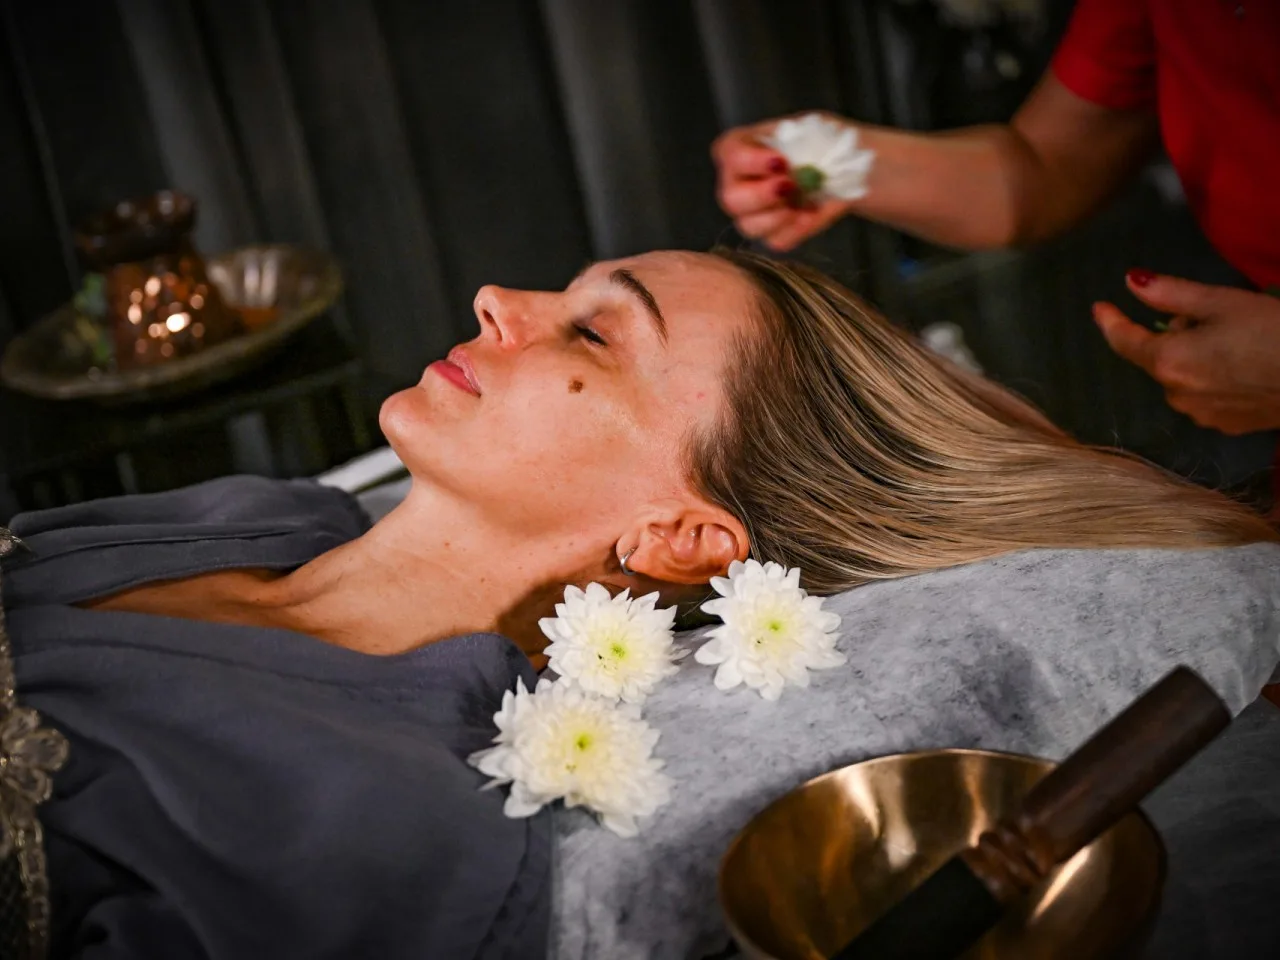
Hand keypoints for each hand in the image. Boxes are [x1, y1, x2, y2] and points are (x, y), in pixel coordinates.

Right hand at [711, 114, 856, 251]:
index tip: (782, 162)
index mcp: (745, 145)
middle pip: (730, 199)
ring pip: (748, 225)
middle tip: (791, 187)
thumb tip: (796, 164)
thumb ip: (804, 141)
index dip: (751, 161)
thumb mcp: (819, 127)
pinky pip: (776, 240)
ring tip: (804, 201)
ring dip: (778, 215)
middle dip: (762, 195)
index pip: (729, 153)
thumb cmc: (829, 140)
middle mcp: (740, 181)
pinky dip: (797, 229)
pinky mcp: (773, 233)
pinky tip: (812, 213)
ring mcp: (753, 212)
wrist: (852, 167)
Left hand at [1093, 271, 1279, 435]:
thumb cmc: (1276, 332)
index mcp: (1168, 361)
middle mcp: (1176, 394)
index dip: (1110, 322)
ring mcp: (1201, 414)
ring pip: (1182, 376)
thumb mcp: (1223, 301)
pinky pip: (1205, 395)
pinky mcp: (1226, 425)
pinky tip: (1246, 366)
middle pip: (1158, 357)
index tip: (1100, 307)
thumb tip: (1132, 282)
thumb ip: (1171, 293)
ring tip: (1237, 340)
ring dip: (1194, 357)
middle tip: (1214, 316)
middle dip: (1174, 334)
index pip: (1124, 342)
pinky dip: (1213, 377)